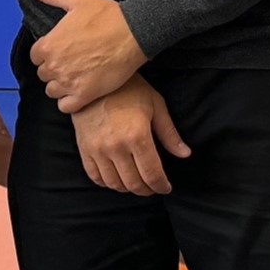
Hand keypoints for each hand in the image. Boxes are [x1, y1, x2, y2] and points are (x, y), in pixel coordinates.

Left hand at [26, 0, 147, 113]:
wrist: (134, 32)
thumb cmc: (106, 14)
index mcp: (48, 45)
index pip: (36, 57)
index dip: (48, 52)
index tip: (63, 48)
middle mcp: (54, 66)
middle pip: (44, 75)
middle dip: (54, 69)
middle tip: (73, 61)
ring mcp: (69, 83)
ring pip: (53, 91)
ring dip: (61, 85)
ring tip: (77, 75)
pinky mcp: (85, 95)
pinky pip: (65, 107)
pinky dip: (70, 101)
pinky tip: (81, 90)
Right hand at [70, 74, 190, 196]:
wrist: (94, 79)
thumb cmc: (129, 89)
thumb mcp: (155, 105)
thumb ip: (169, 134)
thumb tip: (185, 154)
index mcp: (138, 136)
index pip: (152, 174)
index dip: (161, 186)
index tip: (166, 188)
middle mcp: (116, 147)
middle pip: (134, 183)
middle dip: (147, 190)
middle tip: (153, 187)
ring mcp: (98, 149)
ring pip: (114, 184)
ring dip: (128, 189)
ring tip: (136, 183)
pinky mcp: (84, 149)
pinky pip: (95, 177)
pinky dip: (107, 183)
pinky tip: (116, 178)